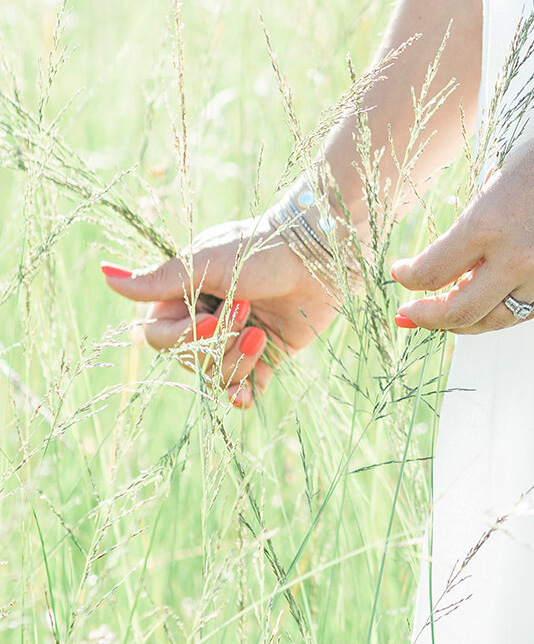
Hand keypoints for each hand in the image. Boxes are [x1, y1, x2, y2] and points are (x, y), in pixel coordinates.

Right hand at [100, 211, 343, 406]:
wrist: (319, 253)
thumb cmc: (259, 248)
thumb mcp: (203, 262)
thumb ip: (157, 280)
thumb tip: (104, 275)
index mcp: (184, 295)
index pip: (158, 337)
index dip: (182, 336)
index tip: (211, 317)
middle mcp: (207, 318)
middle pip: (189, 360)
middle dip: (217, 343)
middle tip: (248, 309)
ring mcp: (238, 338)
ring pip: (217, 375)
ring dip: (238, 361)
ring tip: (262, 333)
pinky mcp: (268, 354)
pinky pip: (246, 388)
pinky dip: (243, 394)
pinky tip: (247, 395)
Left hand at [391, 109, 533, 333]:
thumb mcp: (501, 177)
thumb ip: (478, 219)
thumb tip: (457, 252)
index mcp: (490, 222)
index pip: (433, 270)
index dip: (408, 278)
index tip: (400, 273)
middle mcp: (516, 257)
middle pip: (459, 311)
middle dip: (426, 317)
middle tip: (410, 314)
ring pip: (495, 320)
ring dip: (463, 324)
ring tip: (445, 317)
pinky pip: (527, 312)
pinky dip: (501, 315)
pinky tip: (486, 310)